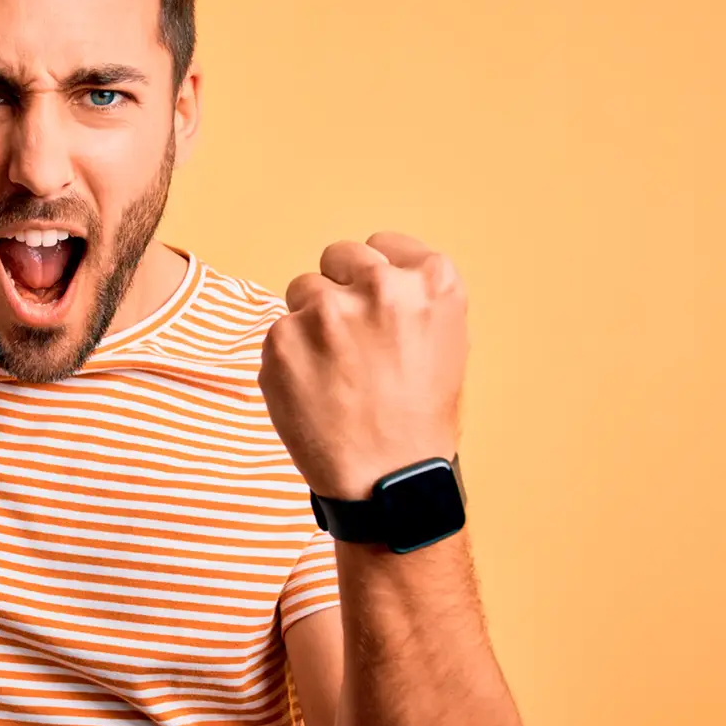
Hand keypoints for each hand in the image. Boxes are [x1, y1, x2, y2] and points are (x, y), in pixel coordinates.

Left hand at [259, 231, 467, 499]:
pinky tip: (314, 390)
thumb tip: (378, 270)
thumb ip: (413, 297)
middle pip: (339, 256)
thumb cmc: (420, 418)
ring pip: (303, 290)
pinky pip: (278, 331)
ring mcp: (327, 311)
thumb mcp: (447, 343)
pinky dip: (289, 357)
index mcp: (432, 282)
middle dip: (340, 288)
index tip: (374, 304)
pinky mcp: (282, 339)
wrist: (388, 480)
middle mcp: (381, 287)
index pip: (383, 245)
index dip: (375, 275)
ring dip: (311, 321)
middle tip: (348, 338)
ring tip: (334, 370)